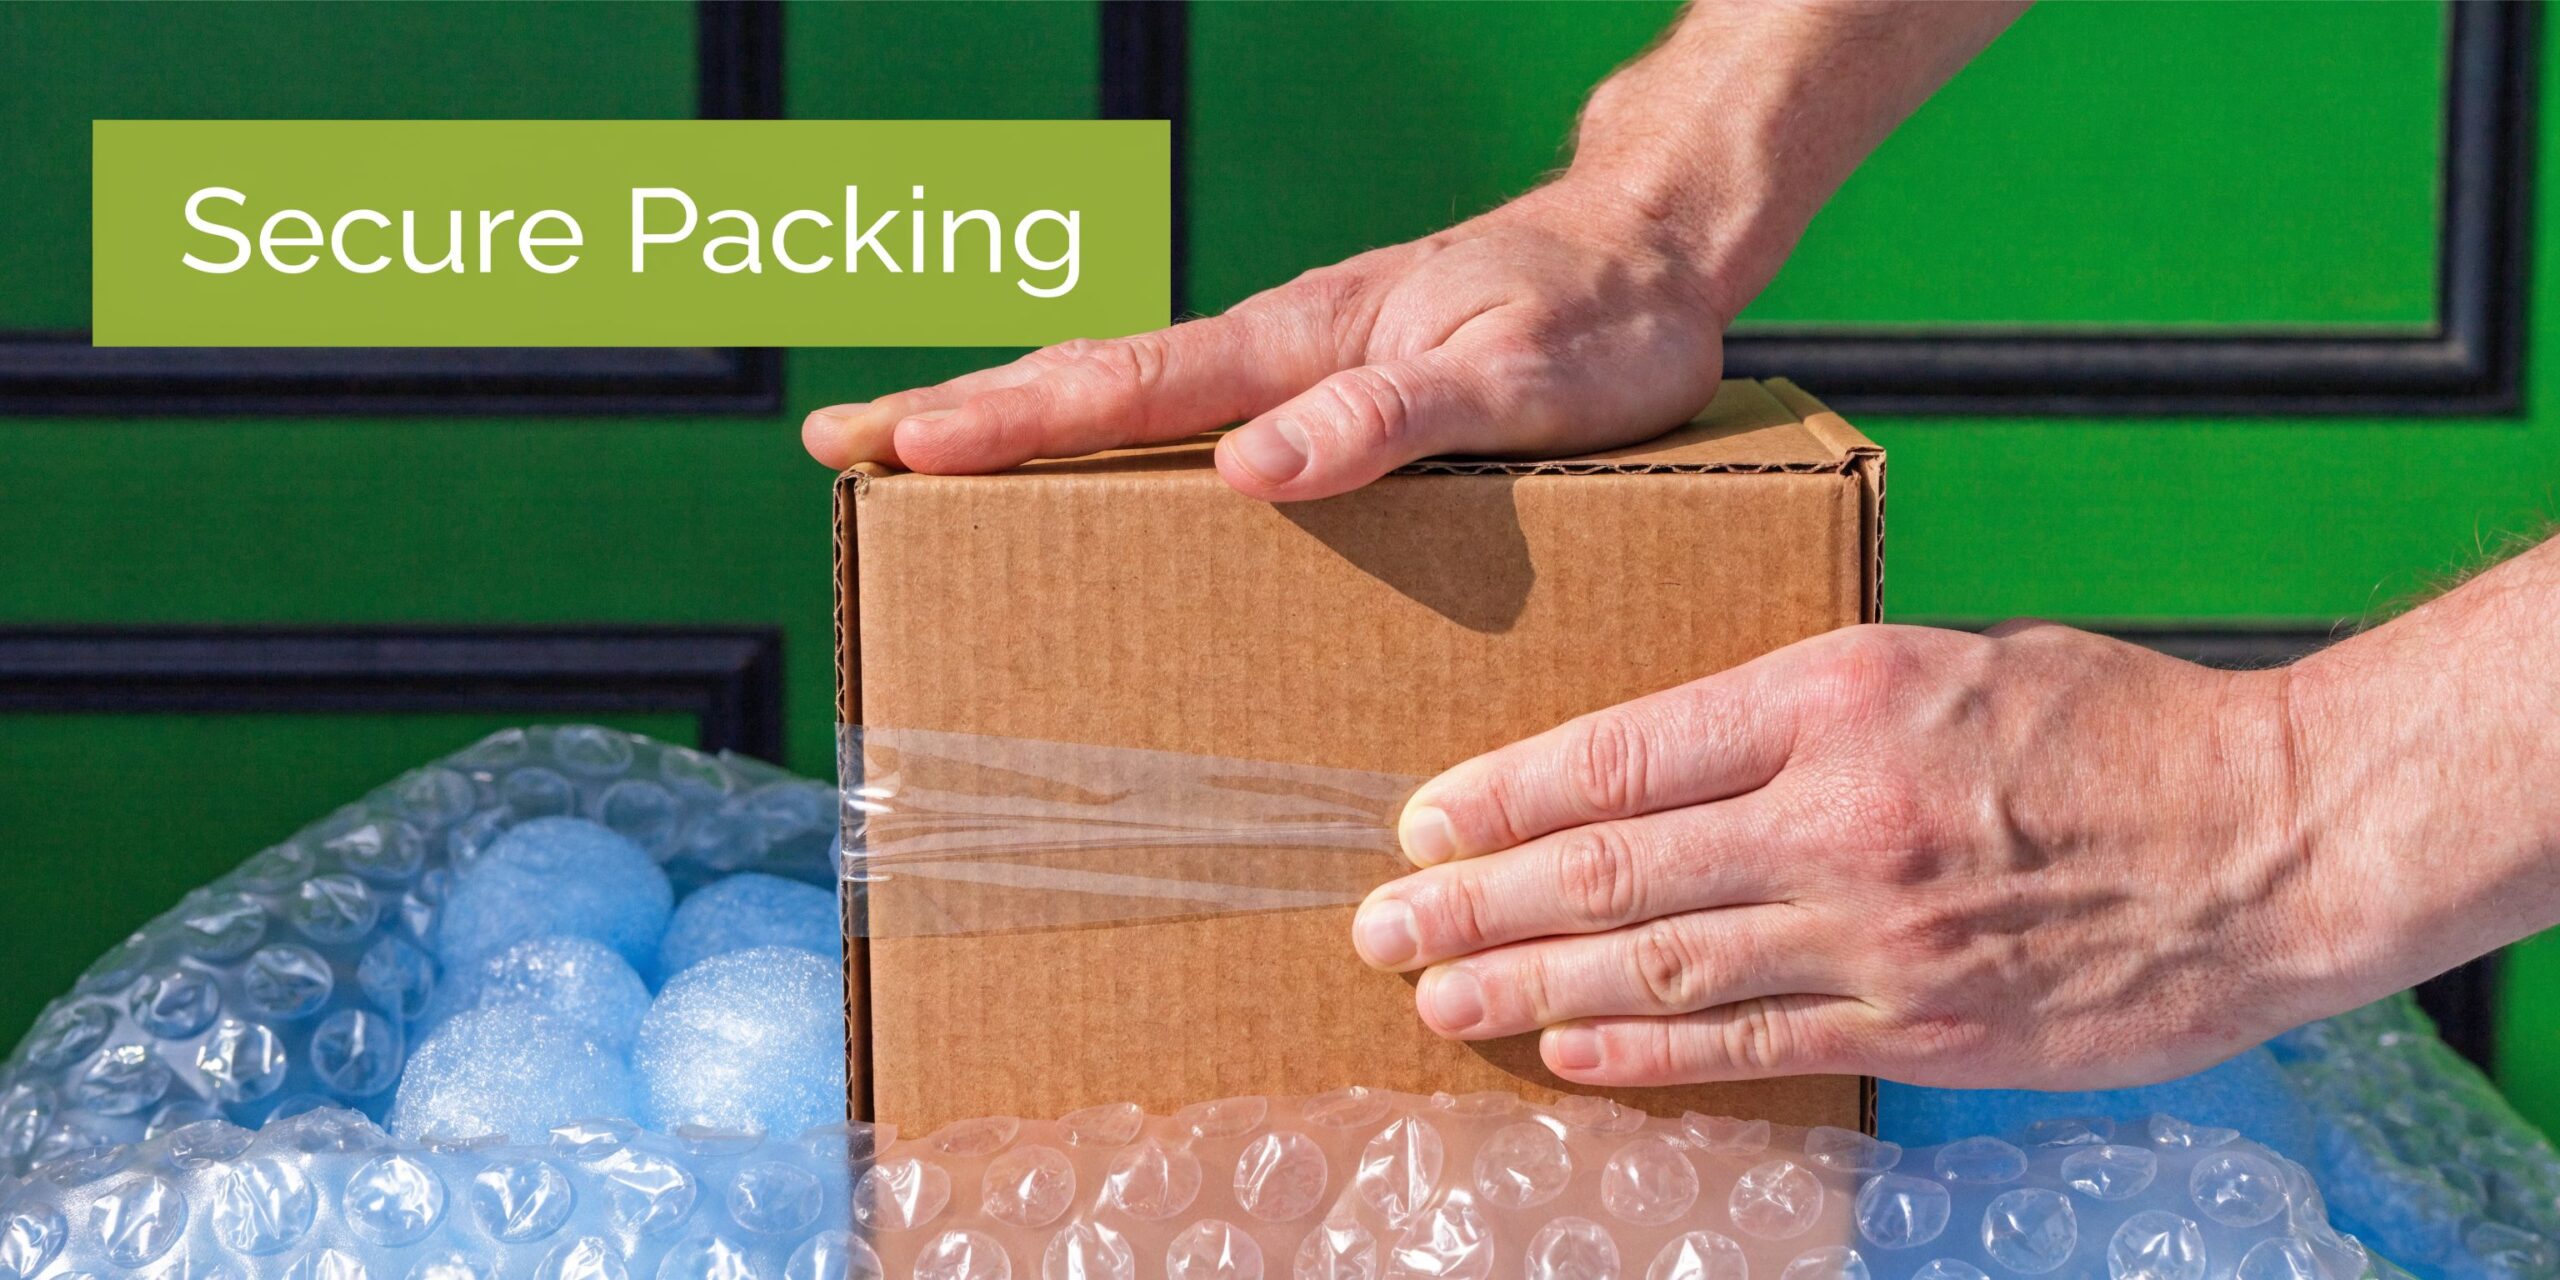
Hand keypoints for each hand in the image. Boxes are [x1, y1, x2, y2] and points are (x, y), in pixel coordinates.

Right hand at [802, 180, 1732, 501]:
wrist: (1655, 251)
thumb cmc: (1603, 325)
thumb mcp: (1519, 385)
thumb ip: (1391, 419)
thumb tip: (1252, 468)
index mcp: (1303, 343)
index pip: (1125, 388)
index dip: (1006, 422)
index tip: (896, 443)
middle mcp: (1278, 342)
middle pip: (1088, 376)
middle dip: (958, 410)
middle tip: (839, 441)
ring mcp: (1294, 352)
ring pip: (1124, 386)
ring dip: (1013, 414)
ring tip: (912, 447)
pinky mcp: (1324, 372)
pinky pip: (1184, 400)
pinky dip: (1100, 420)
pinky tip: (1082, 453)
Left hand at [1350, 622, 2366, 1090]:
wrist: (2269, 841)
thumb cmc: (2108, 728)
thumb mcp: (1944, 657)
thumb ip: (1801, 704)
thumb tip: (1666, 757)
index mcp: (1838, 697)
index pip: (1623, 750)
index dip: (1506, 795)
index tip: (1422, 820)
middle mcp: (1838, 818)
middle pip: (1612, 868)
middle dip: (1477, 902)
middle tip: (1379, 923)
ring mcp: (1876, 933)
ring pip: (1659, 968)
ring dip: (1529, 988)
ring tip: (1433, 996)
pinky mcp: (1920, 1024)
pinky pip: (1751, 1045)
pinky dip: (1644, 1055)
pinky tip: (1566, 1055)